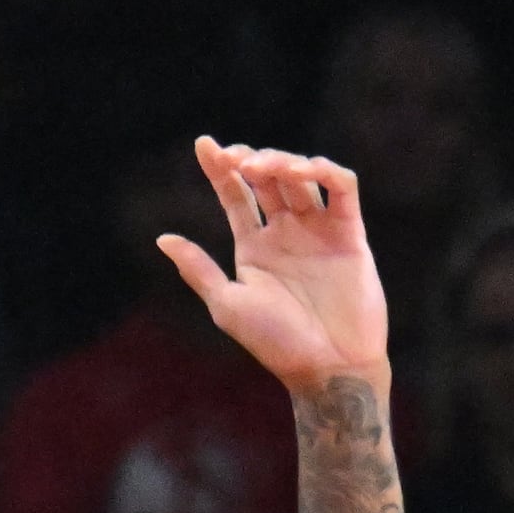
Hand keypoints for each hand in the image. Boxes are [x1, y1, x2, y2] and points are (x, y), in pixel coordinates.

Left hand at [156, 138, 389, 393]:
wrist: (328, 367)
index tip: (204, 144)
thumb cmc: (276, 343)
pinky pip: (343, 191)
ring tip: (263, 167)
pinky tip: (307, 169)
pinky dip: (327, 172)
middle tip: (237, 160)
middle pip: (267, 179)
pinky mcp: (351, 235)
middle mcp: (286, 233)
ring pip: (302, 178)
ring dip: (283, 162)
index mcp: (253, 247)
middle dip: (251, 160)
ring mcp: (318, 232)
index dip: (219, 168)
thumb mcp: (227, 305)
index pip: (234, 196)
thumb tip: (163, 238)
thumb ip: (198, 269)